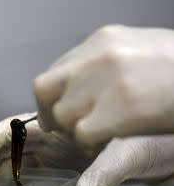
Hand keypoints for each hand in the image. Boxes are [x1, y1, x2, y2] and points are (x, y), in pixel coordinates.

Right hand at [0, 113, 173, 185]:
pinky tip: (0, 184)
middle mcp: (63, 133)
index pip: (19, 130)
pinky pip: (35, 165)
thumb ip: (111, 168)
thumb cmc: (167, 135)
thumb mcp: (140, 148)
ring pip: (20, 155)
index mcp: (69, 122)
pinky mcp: (73, 158)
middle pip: (12, 143)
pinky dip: (15, 175)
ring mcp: (65, 145)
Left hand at [34, 25, 173, 147]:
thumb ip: (104, 65)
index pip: (55, 71)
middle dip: (52, 113)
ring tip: (102, 133)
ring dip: (75, 131)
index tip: (60, 109)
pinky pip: (82, 134)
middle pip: (44, 89)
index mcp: (104, 40)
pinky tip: (113, 141)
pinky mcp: (121, 107)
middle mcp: (99, 55)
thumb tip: (77, 82)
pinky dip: (92, 145)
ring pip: (62, 115)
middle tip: (68, 127)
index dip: (55, 97)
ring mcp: (108, 79)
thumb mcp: (140, 53)